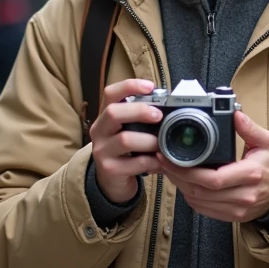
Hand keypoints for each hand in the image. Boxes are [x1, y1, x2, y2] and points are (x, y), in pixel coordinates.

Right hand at [89, 79, 162, 202]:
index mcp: (105, 116)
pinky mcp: (110, 169)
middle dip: (139, 111)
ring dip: (149, 140)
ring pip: (125, 139)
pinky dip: (153, 161)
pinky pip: (136, 162)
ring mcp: (102, 151)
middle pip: (113, 112)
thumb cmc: (126, 151)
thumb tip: (169, 104)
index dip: (129, 86)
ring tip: (161, 144)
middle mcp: (99, 131)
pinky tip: (160, 161)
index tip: (150, 86)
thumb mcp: (128, 130)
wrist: (112, 181)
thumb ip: (141, 118)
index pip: (110, 93)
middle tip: (158, 115)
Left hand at [158, 111, 268, 223]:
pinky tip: (183, 184)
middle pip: (201, 191)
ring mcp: (237, 209)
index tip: (171, 158)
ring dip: (180, 186)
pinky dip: (190, 197)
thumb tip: (235, 114)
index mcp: (251, 174)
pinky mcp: (231, 216)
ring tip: (169, 170)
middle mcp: (243, 195)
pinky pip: (203, 209)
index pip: (214, 178)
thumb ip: (249, 128)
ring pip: (199, 201)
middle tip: (163, 161)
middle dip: (178, 176)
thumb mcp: (266, 142)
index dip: (188, 171)